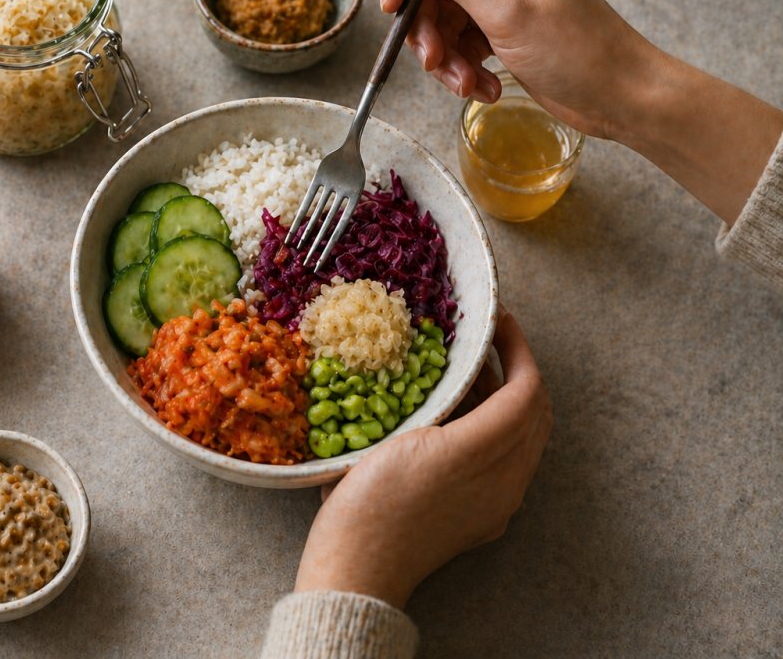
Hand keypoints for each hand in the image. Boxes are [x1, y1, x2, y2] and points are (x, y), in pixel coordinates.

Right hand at [293, 307, 551, 608]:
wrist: (354, 568)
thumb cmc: (378, 501)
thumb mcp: (423, 441)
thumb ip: (469, 407)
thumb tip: (486, 366)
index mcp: (496, 462)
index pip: (529, 391)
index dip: (517, 348)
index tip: (496, 317)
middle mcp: (506, 485)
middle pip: (532, 414)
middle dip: (516, 368)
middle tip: (484, 338)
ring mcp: (491, 505)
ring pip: (516, 436)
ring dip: (502, 396)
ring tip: (464, 367)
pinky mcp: (472, 518)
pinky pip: (498, 460)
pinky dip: (488, 426)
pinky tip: (449, 413)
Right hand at [381, 0, 658, 142]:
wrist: (621, 97)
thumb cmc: (579, 51)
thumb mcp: (505, 11)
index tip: (395, 7)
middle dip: (426, 28)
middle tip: (434, 61)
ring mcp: (502, 0)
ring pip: (443, 21)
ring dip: (445, 57)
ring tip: (467, 83)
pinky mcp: (503, 32)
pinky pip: (461, 45)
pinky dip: (463, 70)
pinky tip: (485, 87)